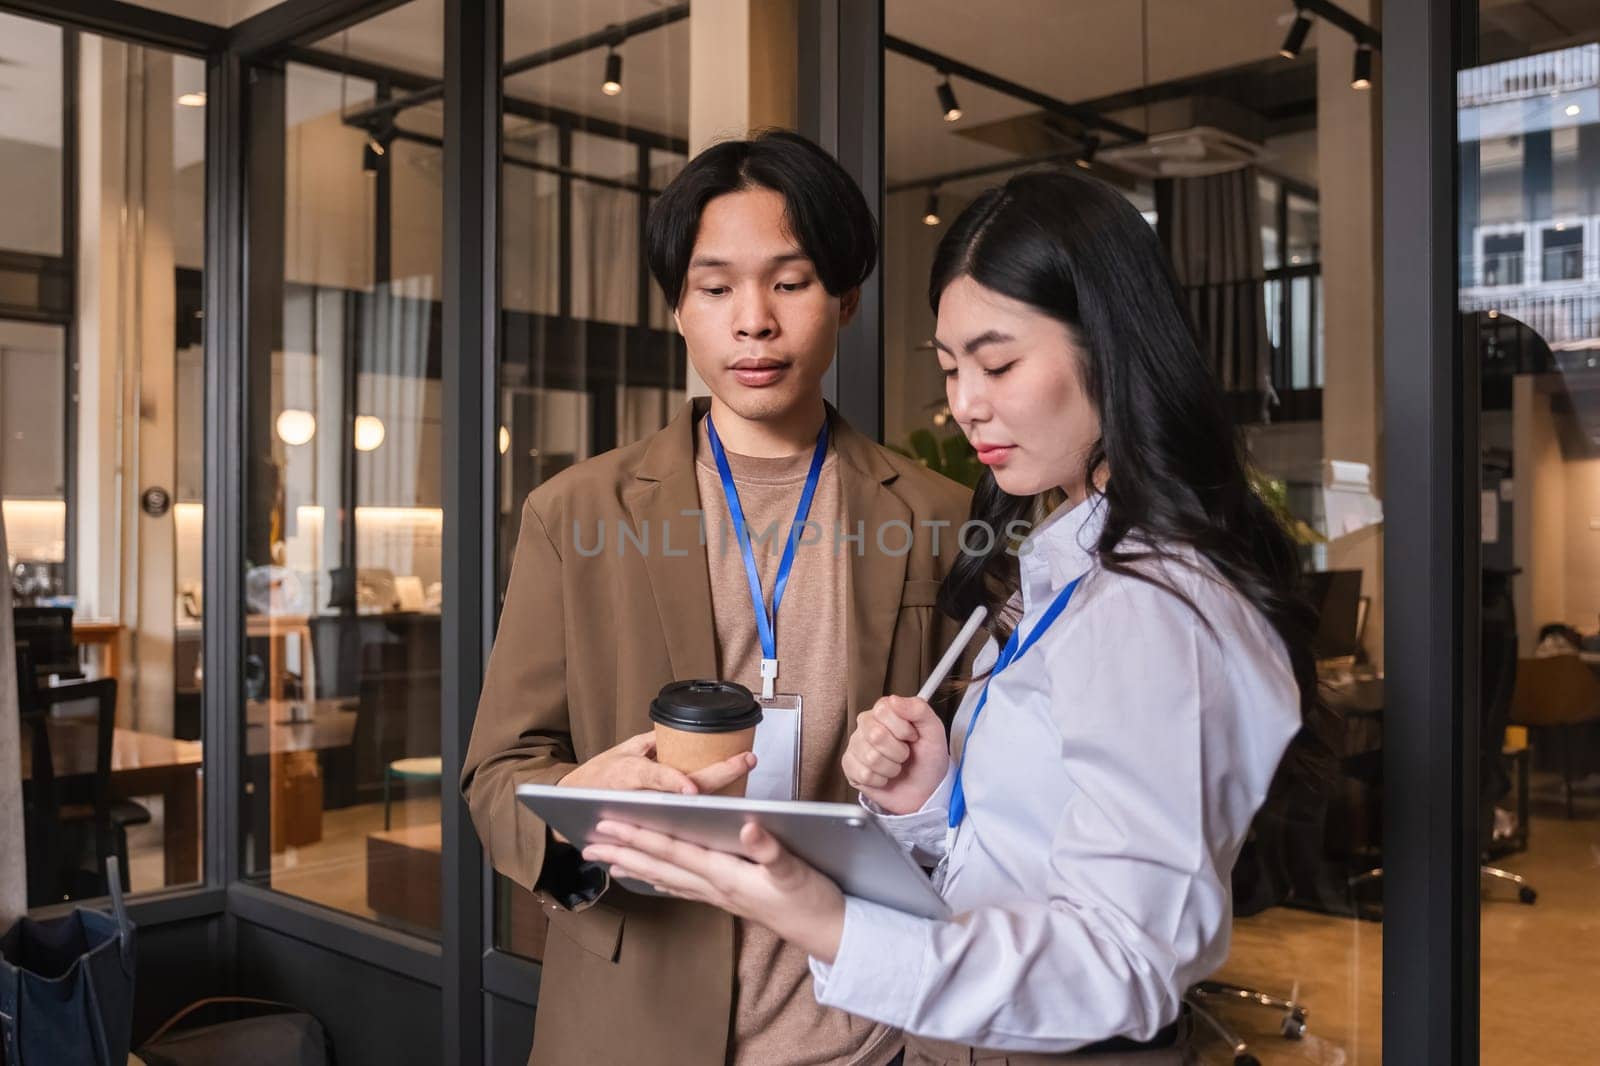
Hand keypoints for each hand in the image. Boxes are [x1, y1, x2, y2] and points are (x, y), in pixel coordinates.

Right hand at [552, 732, 755, 841]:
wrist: (572, 807)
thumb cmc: (598, 776)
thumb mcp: (623, 751)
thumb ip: (652, 743)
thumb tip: (682, 731)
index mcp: (631, 773)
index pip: (657, 777)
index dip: (676, 783)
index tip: (694, 789)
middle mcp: (641, 795)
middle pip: (684, 792)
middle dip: (720, 776)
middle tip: (747, 760)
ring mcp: (647, 813)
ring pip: (687, 810)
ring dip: (718, 800)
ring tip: (748, 785)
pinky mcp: (650, 826)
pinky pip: (681, 821)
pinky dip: (704, 817)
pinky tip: (731, 811)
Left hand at [582, 819, 846, 963]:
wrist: (827, 931)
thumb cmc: (812, 898)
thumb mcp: (796, 870)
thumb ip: (770, 849)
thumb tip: (746, 825)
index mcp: (726, 874)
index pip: (673, 851)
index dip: (640, 837)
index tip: (609, 826)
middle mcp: (715, 886)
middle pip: (660, 866)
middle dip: (623, 853)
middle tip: (588, 844)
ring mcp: (720, 894)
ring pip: (667, 878)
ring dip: (635, 868)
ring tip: (607, 861)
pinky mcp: (729, 897)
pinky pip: (684, 888)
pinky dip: (662, 881)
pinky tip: (652, 880)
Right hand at [842, 696, 949, 814]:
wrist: (925, 789)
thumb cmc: (927, 758)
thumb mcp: (934, 731)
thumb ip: (919, 710)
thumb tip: (895, 700)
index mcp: (884, 710)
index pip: (883, 710)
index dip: (903, 728)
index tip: (913, 736)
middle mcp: (866, 724)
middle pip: (876, 735)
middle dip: (898, 751)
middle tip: (905, 755)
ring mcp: (856, 745)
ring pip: (870, 757)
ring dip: (891, 768)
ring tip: (896, 766)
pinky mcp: (849, 766)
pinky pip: (863, 774)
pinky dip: (881, 780)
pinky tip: (884, 777)